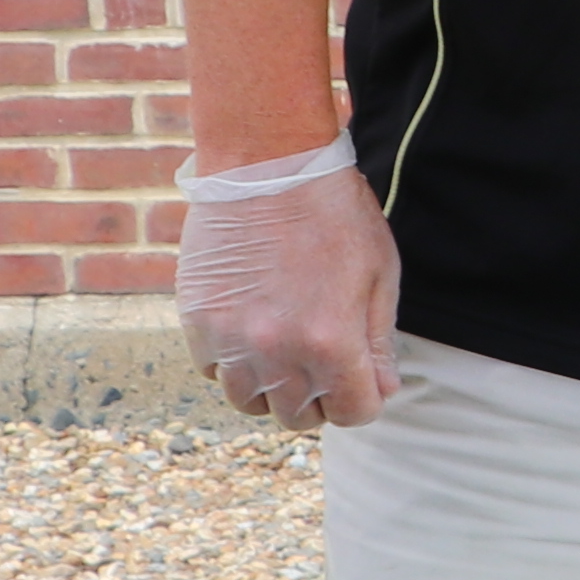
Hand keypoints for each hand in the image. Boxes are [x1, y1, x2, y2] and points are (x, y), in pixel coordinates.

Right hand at [176, 137, 399, 427]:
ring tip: (282, 346)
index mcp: (332, 343)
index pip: (354, 414)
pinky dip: (232, 361)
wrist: (268, 163)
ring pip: (249, 402)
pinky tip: (249, 327)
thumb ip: (379, 342)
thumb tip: (381, 392)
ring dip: (270, 385)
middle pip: (299, 416)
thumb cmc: (334, 212)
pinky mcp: (197, 321)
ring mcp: (232, 340)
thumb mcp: (380, 273)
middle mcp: (278, 353)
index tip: (360, 377)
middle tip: (322, 361)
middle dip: (318, 396)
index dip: (363, 398)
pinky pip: (212, 370)